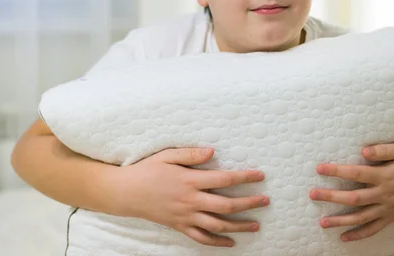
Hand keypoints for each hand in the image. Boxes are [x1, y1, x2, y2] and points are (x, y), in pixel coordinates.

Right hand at [118, 147, 268, 247]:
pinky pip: (202, 238)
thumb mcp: (167, 155)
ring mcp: (185, 216)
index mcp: (190, 180)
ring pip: (218, 225)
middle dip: (249, 203)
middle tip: (265, 201)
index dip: (245, 177)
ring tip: (256, 225)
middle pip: (226, 205)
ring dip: (239, 225)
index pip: (224, 179)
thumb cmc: (148, 170)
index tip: (260, 175)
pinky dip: (218, 242)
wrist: (127, 192)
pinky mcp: (180, 226)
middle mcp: (190, 200)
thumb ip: (190, 153)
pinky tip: (231, 242)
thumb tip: (212, 151)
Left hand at [309, 143, 393, 241]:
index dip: (337, 171)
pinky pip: (374, 229)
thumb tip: (364, 151)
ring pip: (361, 218)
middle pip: (354, 198)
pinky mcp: (392, 217)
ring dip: (341, 221)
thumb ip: (384, 150)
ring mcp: (388, 208)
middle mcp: (385, 195)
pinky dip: (359, 235)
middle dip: (331, 197)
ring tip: (322, 223)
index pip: (356, 174)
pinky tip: (344, 238)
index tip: (319, 168)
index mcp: (385, 176)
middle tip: (312, 194)